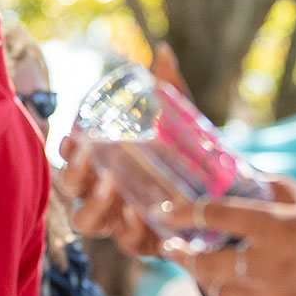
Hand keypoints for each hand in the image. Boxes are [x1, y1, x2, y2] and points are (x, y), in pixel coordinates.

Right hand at [58, 43, 185, 258]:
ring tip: (111, 185)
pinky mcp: (147, 242)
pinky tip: (136, 214)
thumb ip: (170, 90)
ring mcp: (123, 221)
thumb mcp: (182, 122)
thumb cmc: (193, 157)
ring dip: (94, 204)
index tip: (73, 134)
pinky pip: (129, 243)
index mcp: (105, 165)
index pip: (72, 157)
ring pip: (88, 222)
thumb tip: (162, 52)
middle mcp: (106, 195)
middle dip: (72, 173)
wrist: (230, 195)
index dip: (65, 148)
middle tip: (90, 156)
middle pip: (72, 190)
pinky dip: (128, 230)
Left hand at [167, 179, 295, 295]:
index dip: (185, 213)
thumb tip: (239, 176)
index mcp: (276, 227)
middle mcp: (269, 263)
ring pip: (216, 291)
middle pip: (205, 263)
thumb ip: (270, 188)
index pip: (217, 216)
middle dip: (182, 254)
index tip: (166, 211)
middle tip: (172, 246)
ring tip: (200, 265)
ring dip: (205, 278)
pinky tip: (231, 286)